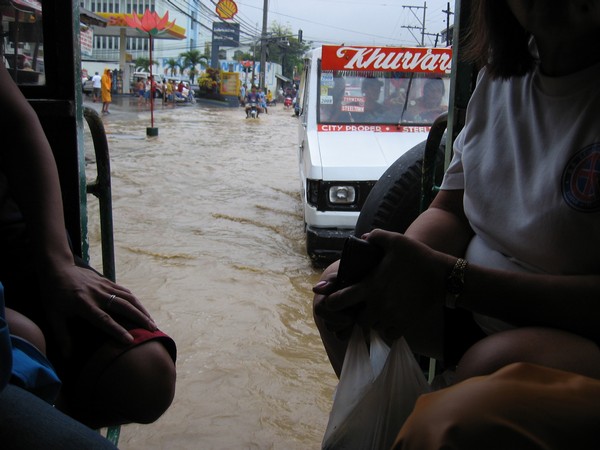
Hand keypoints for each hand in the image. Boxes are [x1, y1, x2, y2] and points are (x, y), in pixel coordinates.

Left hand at [40, 263, 156, 354]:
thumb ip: (62, 335)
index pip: (104, 319)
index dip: (117, 330)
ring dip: (142, 309)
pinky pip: (125, 291)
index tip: (130, 340)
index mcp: (84, 304)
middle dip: (139, 318)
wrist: (57, 268)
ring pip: (128, 297)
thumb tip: (69, 356)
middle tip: (152, 329)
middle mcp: (98, 295)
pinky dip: (136, 300)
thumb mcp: (53, 315)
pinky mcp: (107, 281)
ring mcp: (104, 286)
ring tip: (152, 321)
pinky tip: (142, 309)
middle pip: (123, 306)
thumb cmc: (54, 294)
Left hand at [317, 229, 448, 339]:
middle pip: (357, 321)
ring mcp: (392, 317)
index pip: (340, 300)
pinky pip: (389, 335)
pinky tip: (390, 321)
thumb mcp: (396, 240)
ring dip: (373, 323)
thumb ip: (376, 236)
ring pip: (373, 329)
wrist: (444, 277)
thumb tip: (363, 238)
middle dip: (357, 316)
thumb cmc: (418, 257)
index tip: (332, 302)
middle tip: (362, 308)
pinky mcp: (405, 324)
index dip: (332, 303)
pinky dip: (387, 331)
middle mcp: (378, 305)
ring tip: (378, 313)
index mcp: (370, 286)